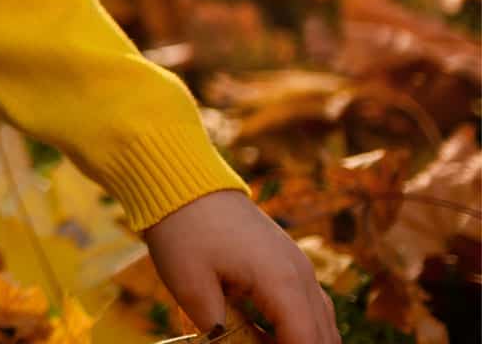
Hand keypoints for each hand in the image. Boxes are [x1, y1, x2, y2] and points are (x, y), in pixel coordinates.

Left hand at [141, 189, 340, 343]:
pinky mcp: (287, 259)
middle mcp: (301, 274)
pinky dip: (296, 324)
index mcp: (282, 282)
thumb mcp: (190, 287)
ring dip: (299, 340)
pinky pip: (308, 303)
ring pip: (321, 321)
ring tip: (259, 341)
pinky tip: (265, 334)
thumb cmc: (182, 230)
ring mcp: (297, 264)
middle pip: (323, 336)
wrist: (183, 178)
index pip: (307, 342)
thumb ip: (217, 331)